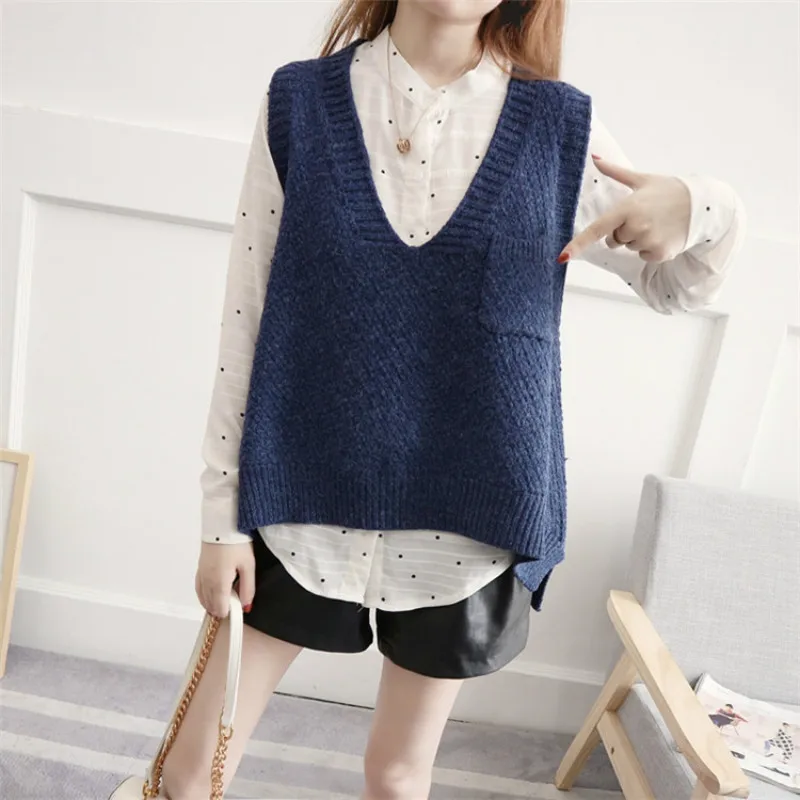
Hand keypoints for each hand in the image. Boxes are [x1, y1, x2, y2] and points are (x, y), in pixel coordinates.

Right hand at [195, 541, 255, 617]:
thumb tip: (246, 605)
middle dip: (222, 609)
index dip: (230, 613)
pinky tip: (211, 596)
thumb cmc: (236, 543)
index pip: (220, 608)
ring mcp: (201, 575)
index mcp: (219, 583)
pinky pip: (199, 589)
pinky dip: (204, 596)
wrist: (222, 526)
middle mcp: (207, 581)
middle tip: (234, 606)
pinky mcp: (199, 569)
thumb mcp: (248, 565)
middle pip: (211, 605)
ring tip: (225, 603)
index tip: (239, 609)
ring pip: (203, 598)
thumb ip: (248, 587)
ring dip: (212, 604)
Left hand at [560, 156, 690, 264]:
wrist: (703, 205)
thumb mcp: (642, 179)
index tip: (562, 257)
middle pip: (613, 240)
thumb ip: (615, 172)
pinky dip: (651, 248)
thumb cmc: (669, 190)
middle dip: (623, 231)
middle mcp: (635, 227)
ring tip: (657, 223)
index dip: (577, 244)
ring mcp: (648, 241)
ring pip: (628, 247)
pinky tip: (664, 234)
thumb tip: (594, 158)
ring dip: (638, 239)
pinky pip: (643, 256)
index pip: (596, 230)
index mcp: (627, 208)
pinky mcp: (659, 253)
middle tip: (644, 217)